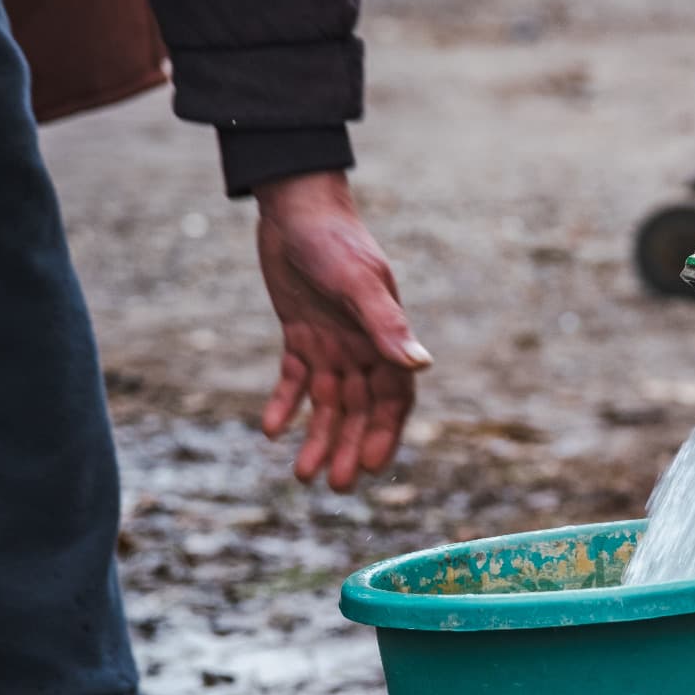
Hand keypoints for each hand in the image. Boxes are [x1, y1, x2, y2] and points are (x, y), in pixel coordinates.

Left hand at [254, 171, 430, 490]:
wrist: (296, 209)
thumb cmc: (336, 242)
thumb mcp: (360, 285)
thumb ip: (388, 327)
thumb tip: (422, 365)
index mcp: (385, 337)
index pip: (393, 399)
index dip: (385, 434)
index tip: (372, 468)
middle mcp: (362, 346)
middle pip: (359, 409)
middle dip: (348, 446)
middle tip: (334, 486)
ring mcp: (331, 342)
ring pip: (327, 402)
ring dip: (317, 436)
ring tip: (300, 473)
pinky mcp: (300, 334)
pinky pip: (294, 378)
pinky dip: (285, 403)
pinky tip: (272, 429)